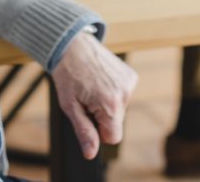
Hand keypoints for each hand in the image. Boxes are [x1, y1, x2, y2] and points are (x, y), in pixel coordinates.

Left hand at [51, 32, 137, 159]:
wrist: (73, 46)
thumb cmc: (68, 74)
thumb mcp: (70, 106)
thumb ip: (83, 131)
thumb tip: (91, 153)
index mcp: (110, 104)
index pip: (113, 137)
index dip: (99, 133)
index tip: (88, 118)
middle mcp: (124, 94)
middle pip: (116, 122)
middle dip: (102, 116)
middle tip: (86, 99)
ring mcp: (129, 83)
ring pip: (120, 109)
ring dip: (107, 103)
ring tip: (92, 87)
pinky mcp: (131, 76)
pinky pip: (123, 95)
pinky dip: (112, 92)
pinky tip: (101, 80)